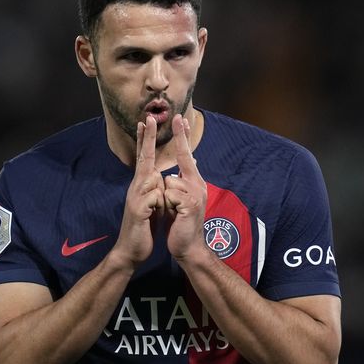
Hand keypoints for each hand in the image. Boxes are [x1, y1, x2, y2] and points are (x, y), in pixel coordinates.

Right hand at [111, 115, 164, 268]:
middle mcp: (137, 187)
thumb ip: (159, 189)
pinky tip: (153, 213)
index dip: (146, 139)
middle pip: (143, 158)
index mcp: (143, 185)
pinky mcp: (139, 210)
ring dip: (157, 184)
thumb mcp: (155, 204)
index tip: (148, 121)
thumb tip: (168, 177)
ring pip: (151, 178)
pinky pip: (153, 198)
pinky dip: (158, 203)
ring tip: (153, 204)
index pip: (145, 157)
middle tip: (149, 117)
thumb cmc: (145, 226)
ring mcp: (136, 197)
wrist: (132, 250)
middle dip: (147, 138)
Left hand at [165, 114, 206, 259]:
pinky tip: (176, 216)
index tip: (180, 118)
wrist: (188, 247)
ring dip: (166, 196)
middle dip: (181, 138)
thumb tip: (193, 160)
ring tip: (174, 211)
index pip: (187, 155)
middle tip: (177, 116)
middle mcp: (198, 184)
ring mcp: (196, 194)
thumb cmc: (181, 223)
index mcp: (193, 182)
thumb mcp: (180, 199)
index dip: (183, 136)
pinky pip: (171, 194)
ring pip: (171, 180)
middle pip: (185, 158)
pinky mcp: (190, 204)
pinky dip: (168, 205)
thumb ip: (184, 180)